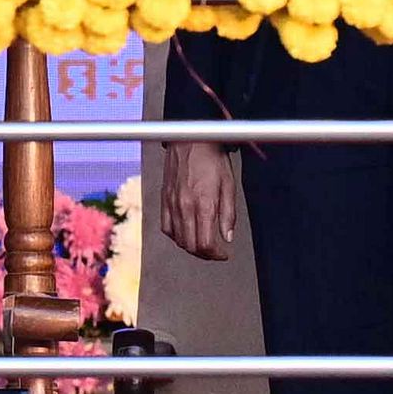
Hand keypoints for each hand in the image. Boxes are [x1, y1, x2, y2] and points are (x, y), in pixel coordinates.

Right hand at [159, 141, 241, 263]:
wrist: (191, 138)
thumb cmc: (212, 158)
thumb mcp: (228, 184)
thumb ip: (228, 214)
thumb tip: (227, 237)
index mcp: (203, 204)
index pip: (205, 244)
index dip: (215, 255)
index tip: (223, 254)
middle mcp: (184, 206)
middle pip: (190, 245)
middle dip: (204, 254)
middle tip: (215, 252)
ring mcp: (171, 203)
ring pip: (177, 239)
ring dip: (190, 246)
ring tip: (202, 243)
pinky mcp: (164, 198)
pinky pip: (166, 226)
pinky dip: (175, 235)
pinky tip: (185, 232)